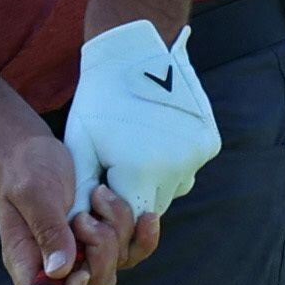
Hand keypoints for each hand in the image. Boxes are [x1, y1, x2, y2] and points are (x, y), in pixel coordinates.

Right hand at [0, 124, 137, 284]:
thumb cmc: (26, 170)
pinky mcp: (105, 236)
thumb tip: (60, 271)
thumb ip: (47, 230)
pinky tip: (145, 215)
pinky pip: (134, 249)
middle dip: (101, 252)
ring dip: (117, 230)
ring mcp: (84, 251)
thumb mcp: (33, 194)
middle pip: (93, 284)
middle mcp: (58, 263)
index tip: (79, 274)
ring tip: (99, 195)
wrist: (35, 149)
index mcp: (29, 262)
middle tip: (84, 217)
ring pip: (117, 264)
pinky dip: (142, 234)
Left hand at [66, 19, 222, 225]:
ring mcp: (197, 155)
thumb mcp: (81, 146)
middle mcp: (176, 167)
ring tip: (136, 147)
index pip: (127, 219)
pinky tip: (157, 137)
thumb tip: (74, 230)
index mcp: (140, 171)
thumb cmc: (100, 101)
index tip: (100, 186)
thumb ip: (80, 192)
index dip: (111, 209)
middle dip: (132, 195)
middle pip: (152, 206)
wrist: (137, 54)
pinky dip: (172, 162)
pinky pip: (187, 168)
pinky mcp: (210, 143)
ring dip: (154, 180)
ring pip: (172, 189)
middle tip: (116, 163)